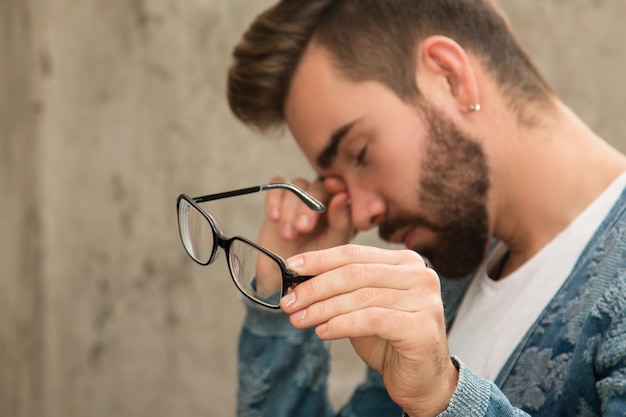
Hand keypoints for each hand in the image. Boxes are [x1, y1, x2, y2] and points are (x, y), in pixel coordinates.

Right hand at [254, 176, 354, 295]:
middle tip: (303, 228)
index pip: (342, 187)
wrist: (284, 278)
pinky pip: (277, 184)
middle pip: (318, 186)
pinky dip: (274, 198)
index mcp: (340, 208)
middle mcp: (322, 199)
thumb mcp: (333, 246)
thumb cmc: (315, 264)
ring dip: (290, 208)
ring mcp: (300, 197)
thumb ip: (341, 222)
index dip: (337, 184)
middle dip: (308, 206)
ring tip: (288, 235)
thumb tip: (343, 195)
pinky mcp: (279, 198)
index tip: (333, 186)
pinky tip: (274, 218)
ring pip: (297, 185)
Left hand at [280, 244, 458, 416]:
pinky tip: (323, 332)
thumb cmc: (389, 340)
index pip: (354, 253)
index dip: (319, 259)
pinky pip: (371, 320)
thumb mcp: (361, 307)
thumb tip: (298, 281)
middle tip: (289, 301)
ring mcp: (425, 300)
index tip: (290, 267)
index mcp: (405, 262)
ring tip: (299, 320)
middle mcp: (420, 275)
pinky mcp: (422, 327)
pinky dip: (341, 325)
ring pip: (361, 297)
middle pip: (355, 273)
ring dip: (323, 309)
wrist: (421, 380)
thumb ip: (341, 290)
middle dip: (316, 287)